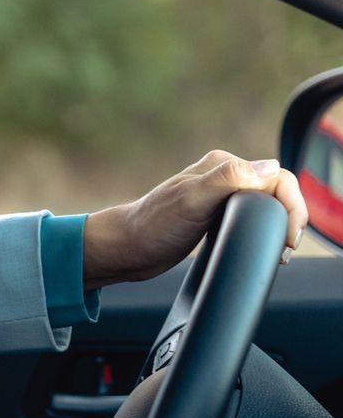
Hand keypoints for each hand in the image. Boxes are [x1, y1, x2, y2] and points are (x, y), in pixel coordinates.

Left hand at [82, 150, 308, 288]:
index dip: (292, 206)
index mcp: (223, 165)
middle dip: (290, 218)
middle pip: (277, 191)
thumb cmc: (153, 225)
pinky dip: (265, 232)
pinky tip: (264, 248)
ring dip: (280, 226)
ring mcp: (220, 197)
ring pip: (267, 206)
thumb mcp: (192, 200)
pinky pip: (253, 219)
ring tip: (280, 252)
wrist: (126, 248)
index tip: (289, 237)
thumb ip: (228, 179)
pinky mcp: (216, 216)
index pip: (277, 177)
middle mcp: (224, 177)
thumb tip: (269, 168)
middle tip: (286, 248)